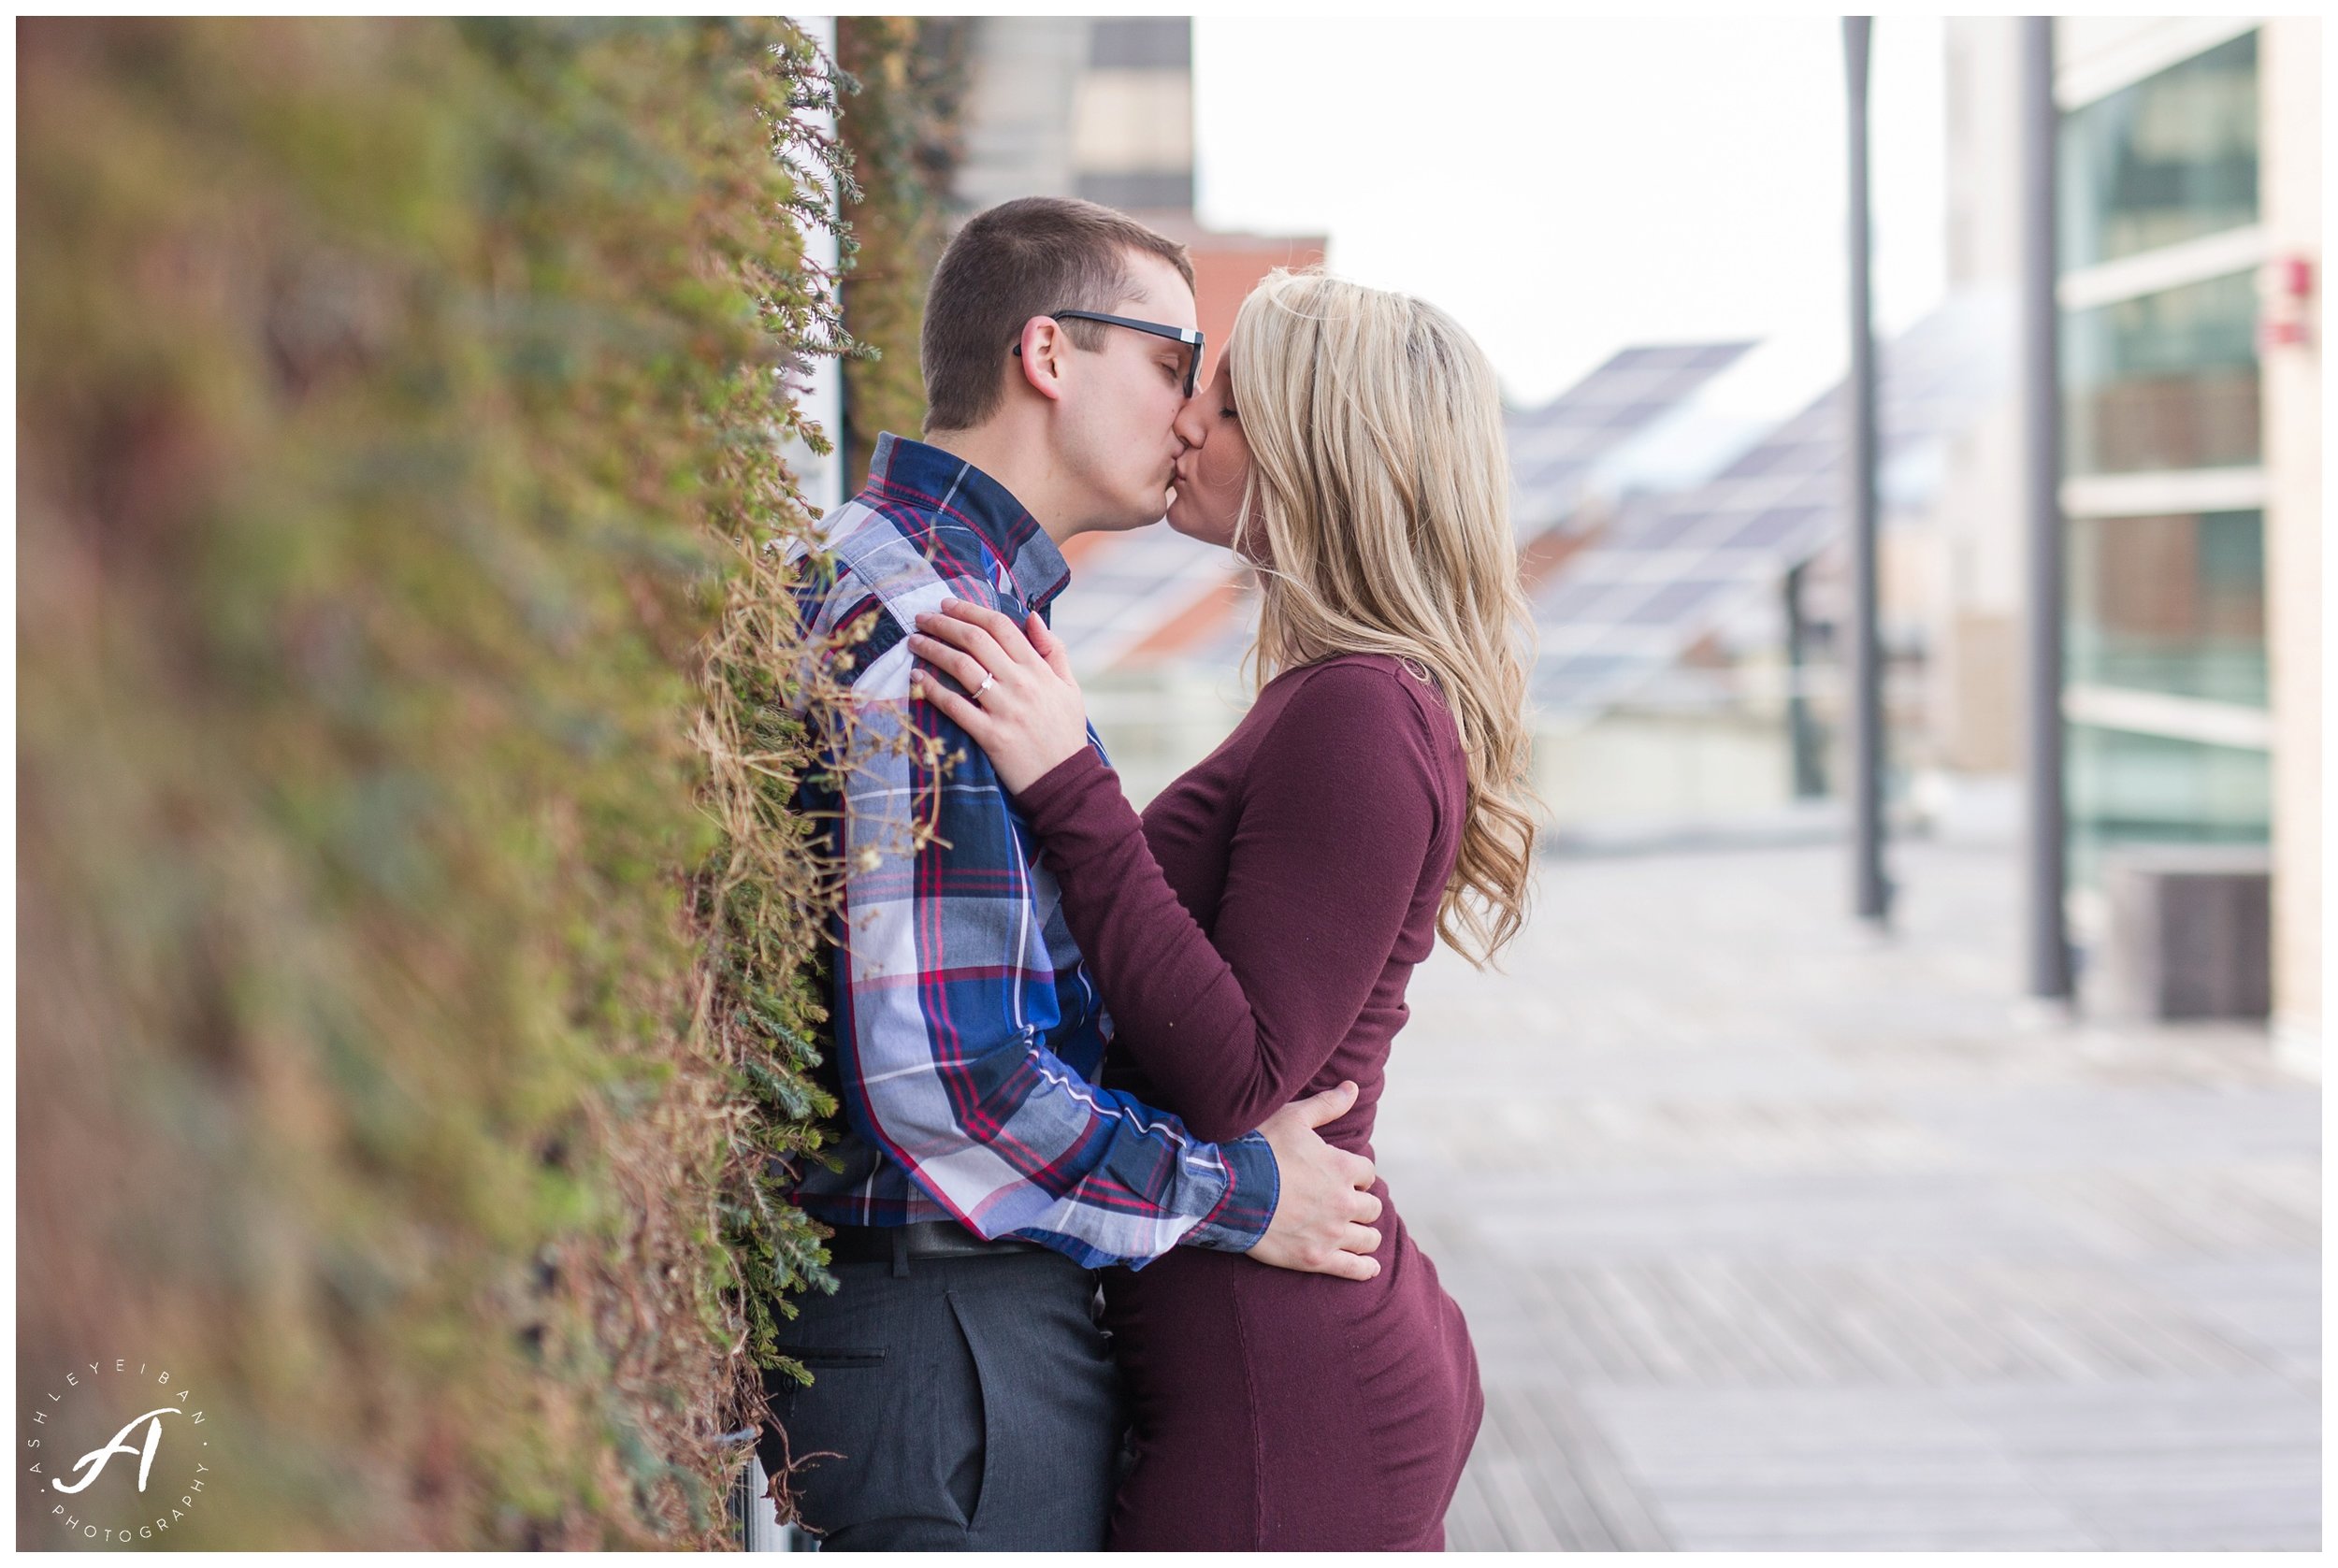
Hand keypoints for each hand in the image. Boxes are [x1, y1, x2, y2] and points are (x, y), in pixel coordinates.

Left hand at [907, 598, 1090, 794]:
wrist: (1067, 782)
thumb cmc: (1066, 732)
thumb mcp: (1070, 687)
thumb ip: (1054, 650)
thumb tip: (1033, 617)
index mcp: (1038, 669)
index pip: (1000, 626)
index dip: (970, 610)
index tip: (948, 604)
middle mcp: (1021, 684)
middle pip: (975, 640)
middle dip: (943, 623)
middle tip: (921, 617)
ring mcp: (1004, 710)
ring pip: (961, 667)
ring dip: (932, 649)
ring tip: (914, 641)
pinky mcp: (990, 736)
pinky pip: (955, 706)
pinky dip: (932, 689)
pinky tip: (917, 678)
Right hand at [1247, 1081, 1383, 1281]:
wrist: (1224, 1189)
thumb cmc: (1258, 1149)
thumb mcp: (1292, 1118)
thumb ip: (1326, 1105)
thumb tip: (1352, 1087)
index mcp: (1342, 1168)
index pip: (1367, 1173)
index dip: (1355, 1174)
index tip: (1343, 1177)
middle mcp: (1343, 1202)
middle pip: (1371, 1207)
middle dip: (1360, 1203)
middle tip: (1345, 1203)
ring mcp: (1330, 1233)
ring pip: (1368, 1238)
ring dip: (1365, 1233)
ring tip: (1358, 1233)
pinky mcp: (1315, 1258)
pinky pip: (1353, 1268)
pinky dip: (1364, 1269)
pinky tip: (1369, 1267)